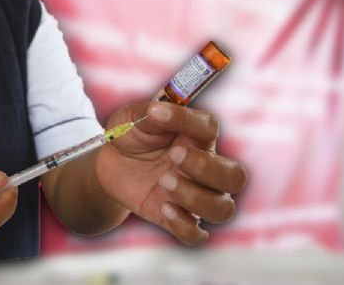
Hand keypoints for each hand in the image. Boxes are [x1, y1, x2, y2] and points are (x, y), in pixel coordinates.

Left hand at [93, 101, 246, 244]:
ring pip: (223, 208)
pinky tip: (163, 207)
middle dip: (208, 168)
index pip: (209, 127)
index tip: (156, 113)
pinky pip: (196, 234)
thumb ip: (149, 112)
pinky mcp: (177, 218)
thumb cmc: (129, 135)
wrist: (108, 163)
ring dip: (196, 197)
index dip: (186, 120)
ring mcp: (193, 195)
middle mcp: (203, 167)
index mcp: (196, 136)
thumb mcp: (132, 117)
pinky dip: (184, 225)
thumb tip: (158, 109)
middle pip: (235, 176)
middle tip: (173, 157)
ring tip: (163, 181)